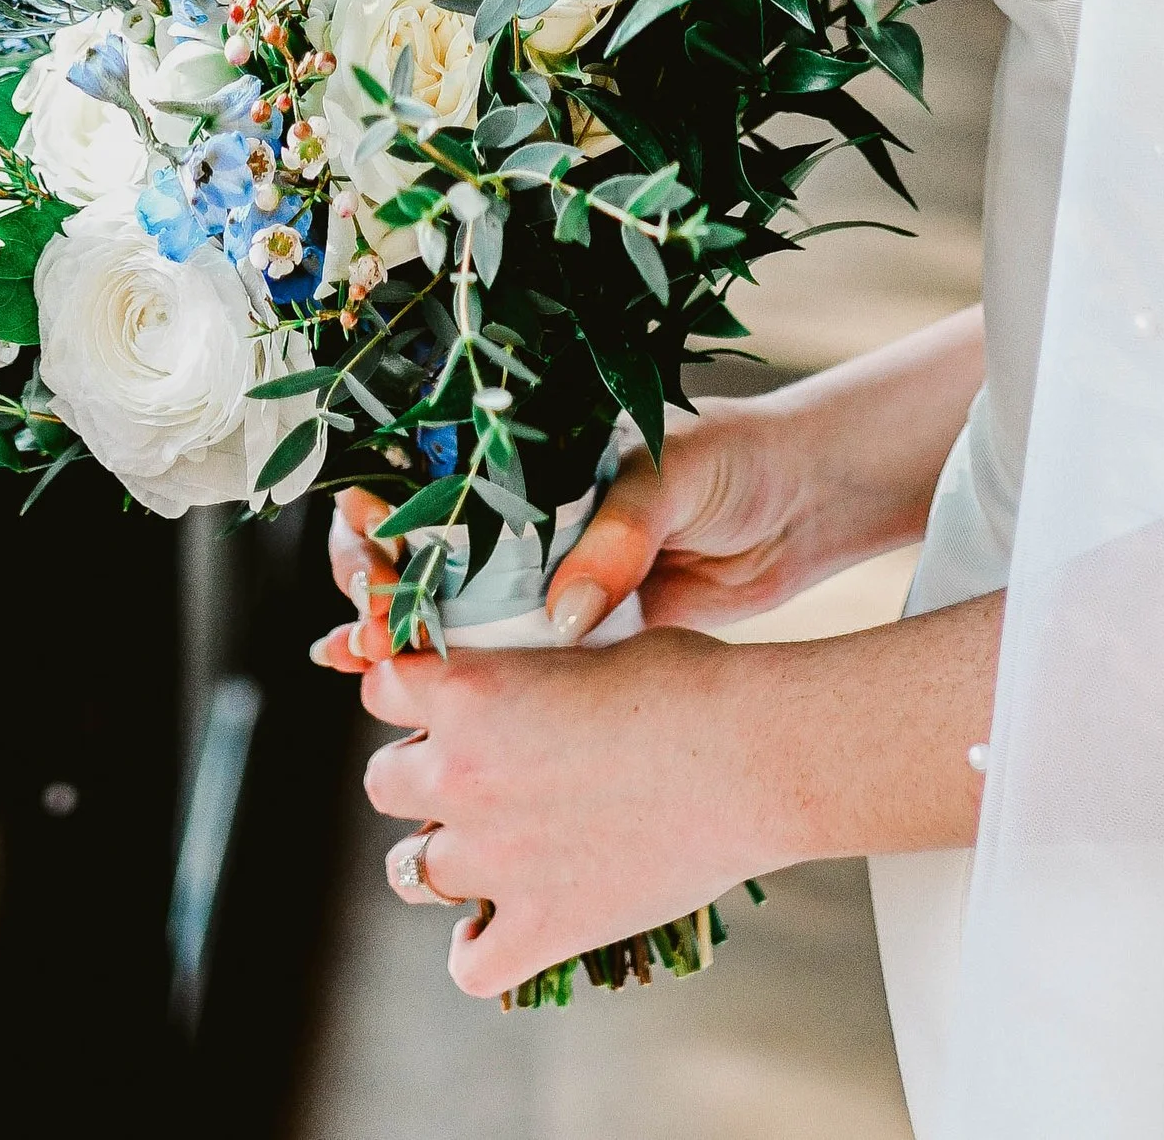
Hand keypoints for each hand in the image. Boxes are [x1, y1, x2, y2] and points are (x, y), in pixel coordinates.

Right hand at [314, 391, 879, 670]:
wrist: (804, 504)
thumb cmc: (736, 461)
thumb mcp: (676, 475)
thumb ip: (619, 532)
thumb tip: (566, 612)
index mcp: (536, 460)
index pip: (434, 481)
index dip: (389, 518)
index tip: (374, 552)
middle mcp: (529, 520)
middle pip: (425, 554)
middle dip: (382, 589)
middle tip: (367, 631)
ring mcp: (552, 581)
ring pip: (456, 617)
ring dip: (400, 644)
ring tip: (360, 668)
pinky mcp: (585, 638)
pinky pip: (515, 664)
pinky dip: (466, 686)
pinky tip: (411, 702)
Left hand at [355, 626, 766, 998]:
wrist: (749, 756)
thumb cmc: (688, 681)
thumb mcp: (591, 643)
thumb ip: (532, 670)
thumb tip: (522, 681)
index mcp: (471, 692)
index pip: (381, 686)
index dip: (407, 689)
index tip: (439, 693)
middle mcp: (463, 777)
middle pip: (382, 782)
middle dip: (422, 772)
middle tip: (478, 769)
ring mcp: (496, 861)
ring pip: (407, 872)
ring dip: (441, 854)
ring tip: (489, 843)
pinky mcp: (541, 928)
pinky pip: (470, 966)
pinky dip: (478, 950)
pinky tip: (502, 926)